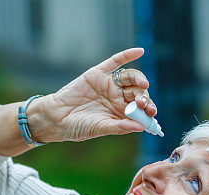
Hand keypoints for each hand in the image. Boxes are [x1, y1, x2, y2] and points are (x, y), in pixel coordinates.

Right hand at [29, 47, 156, 142]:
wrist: (56, 118)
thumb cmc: (79, 126)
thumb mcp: (101, 128)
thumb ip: (120, 126)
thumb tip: (141, 127)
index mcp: (121, 111)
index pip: (141, 108)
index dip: (148, 110)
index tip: (152, 114)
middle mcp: (117, 97)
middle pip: (137, 92)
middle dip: (143, 97)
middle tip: (143, 104)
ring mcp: (108, 84)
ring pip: (129, 78)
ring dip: (139, 80)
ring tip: (144, 85)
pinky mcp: (98, 73)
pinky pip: (115, 62)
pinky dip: (127, 55)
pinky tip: (140, 51)